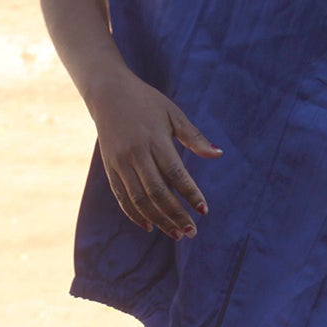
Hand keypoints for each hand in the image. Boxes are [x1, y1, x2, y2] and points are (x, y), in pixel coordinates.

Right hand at [87, 69, 218, 237]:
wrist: (108, 93)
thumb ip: (194, 137)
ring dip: (158, 219)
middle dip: (175, 215)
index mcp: (155, 140)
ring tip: (176, 233)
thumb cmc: (147, 102)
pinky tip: (149, 225)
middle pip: (157, 192)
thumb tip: (218, 154)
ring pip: (139, 199)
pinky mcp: (110, 168)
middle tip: (192, 231)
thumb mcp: (174, 114)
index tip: (204, 210)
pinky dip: (134, 214)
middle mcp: (136, 154)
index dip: (190, 194)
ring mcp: (120, 163)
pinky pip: (122, 197)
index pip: (175, 174)